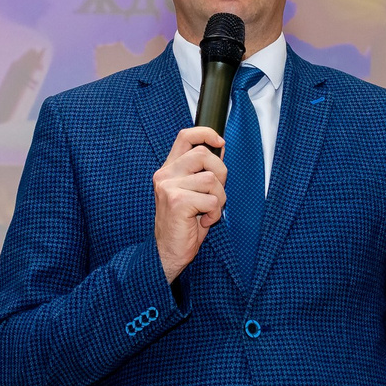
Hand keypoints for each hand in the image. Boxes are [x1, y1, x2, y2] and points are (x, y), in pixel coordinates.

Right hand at [153, 126, 226, 281]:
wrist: (168, 253)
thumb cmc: (183, 225)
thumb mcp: (194, 193)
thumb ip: (203, 171)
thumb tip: (219, 147)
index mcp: (169, 170)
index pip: (185, 136)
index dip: (205, 133)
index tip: (219, 141)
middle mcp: (165, 175)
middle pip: (203, 154)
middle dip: (220, 173)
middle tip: (215, 193)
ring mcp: (169, 187)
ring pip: (211, 178)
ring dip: (219, 198)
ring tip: (208, 211)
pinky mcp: (177, 201)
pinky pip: (212, 199)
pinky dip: (215, 213)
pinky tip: (203, 222)